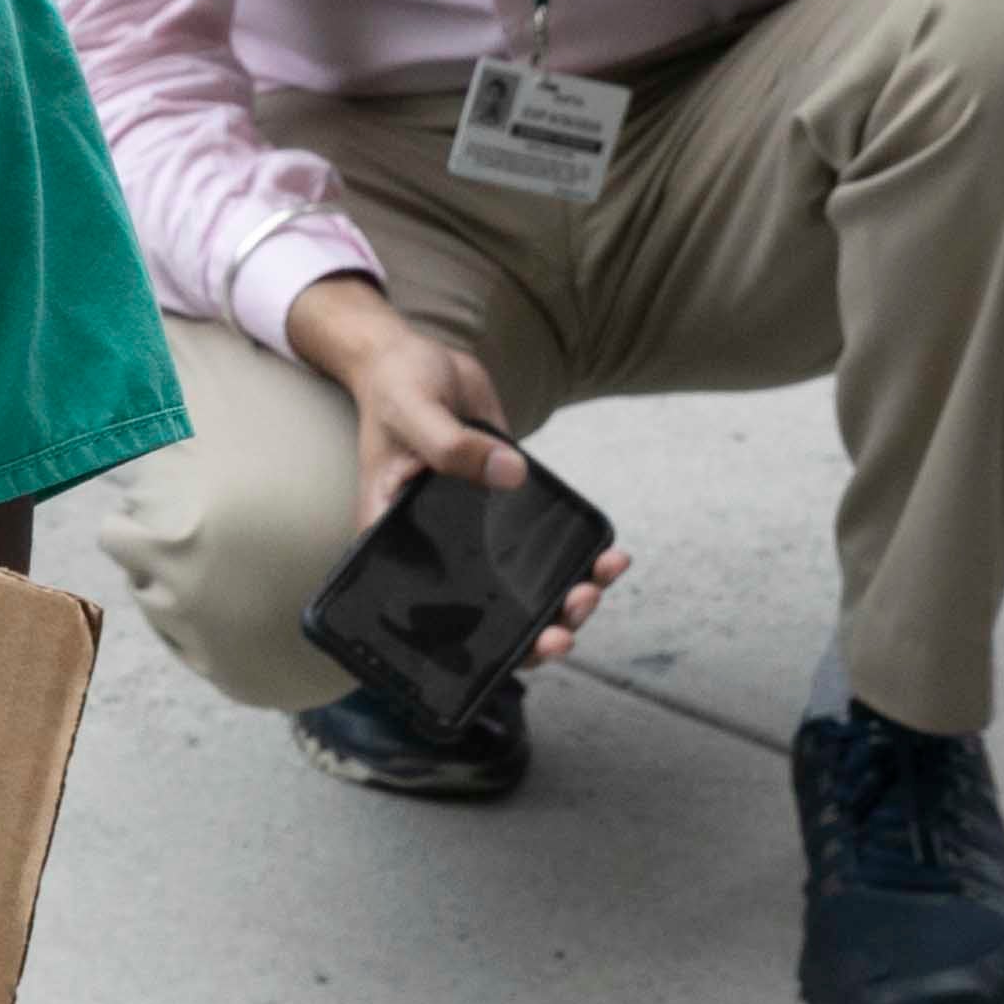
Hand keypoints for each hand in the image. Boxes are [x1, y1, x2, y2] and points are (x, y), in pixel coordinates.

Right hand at [286, 273, 635, 657]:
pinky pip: (540, 542)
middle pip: (490, 611)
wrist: (414, 357)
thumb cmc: (396, 387)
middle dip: (542, 623)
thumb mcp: (413, 414)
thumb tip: (512, 476)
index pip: (434, 616)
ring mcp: (475, 529)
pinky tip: (608, 552)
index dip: (484, 646)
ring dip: (567, 594)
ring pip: (522, 583)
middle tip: (578, 603)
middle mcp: (438, 547)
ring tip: (602, 576)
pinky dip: (575, 554)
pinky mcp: (504, 501)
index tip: (532, 643)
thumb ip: (453, 446)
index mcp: (398, 542)